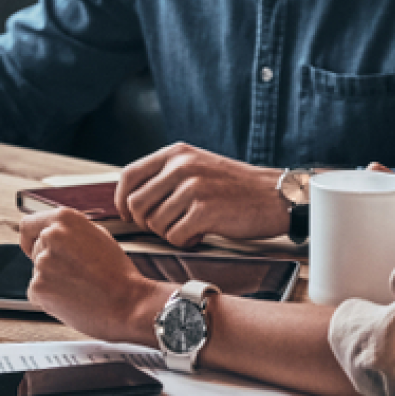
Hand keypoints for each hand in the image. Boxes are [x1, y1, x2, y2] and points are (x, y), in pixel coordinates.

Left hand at [20, 208, 169, 344]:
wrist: (128, 303)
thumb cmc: (118, 273)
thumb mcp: (97, 235)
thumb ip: (70, 231)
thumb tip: (51, 233)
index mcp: (65, 218)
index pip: (28, 224)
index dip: (30, 238)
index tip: (33, 246)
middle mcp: (51, 235)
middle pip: (35, 250)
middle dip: (50, 261)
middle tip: (74, 273)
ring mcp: (43, 261)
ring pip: (37, 272)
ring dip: (51, 281)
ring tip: (78, 286)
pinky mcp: (39, 287)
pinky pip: (36, 293)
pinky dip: (49, 299)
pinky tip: (71, 298)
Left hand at [114, 143, 286, 246]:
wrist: (273, 195)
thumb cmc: (234, 186)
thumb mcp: (197, 166)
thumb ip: (167, 175)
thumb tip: (131, 199)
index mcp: (176, 153)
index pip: (129, 175)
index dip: (121, 200)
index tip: (127, 215)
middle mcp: (181, 166)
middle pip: (136, 204)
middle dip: (146, 223)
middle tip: (166, 226)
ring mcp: (192, 187)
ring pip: (154, 223)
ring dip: (168, 233)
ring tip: (189, 229)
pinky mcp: (204, 211)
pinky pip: (174, 237)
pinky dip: (184, 242)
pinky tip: (199, 235)